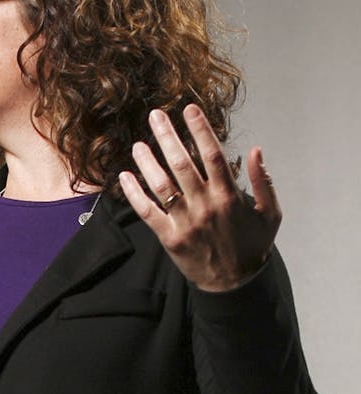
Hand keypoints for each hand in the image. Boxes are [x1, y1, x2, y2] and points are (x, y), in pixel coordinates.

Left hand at [118, 105, 279, 291]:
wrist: (233, 284)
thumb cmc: (252, 245)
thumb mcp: (269, 213)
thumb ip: (264, 182)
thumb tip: (256, 151)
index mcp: (229, 196)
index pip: (213, 155)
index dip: (200, 130)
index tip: (189, 109)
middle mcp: (205, 205)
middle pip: (182, 164)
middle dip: (168, 136)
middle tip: (155, 115)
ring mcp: (185, 221)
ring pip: (161, 185)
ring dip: (147, 162)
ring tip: (138, 143)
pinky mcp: (168, 237)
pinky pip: (147, 211)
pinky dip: (134, 193)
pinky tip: (124, 176)